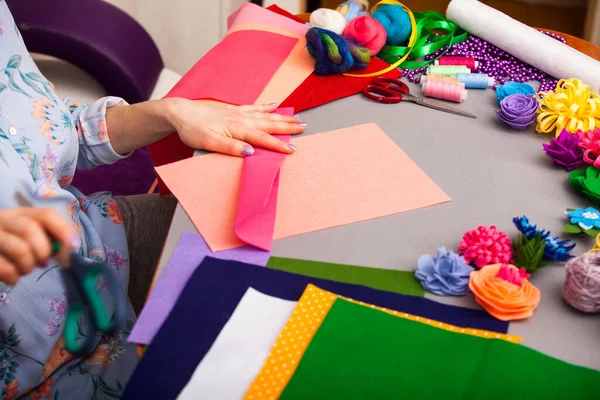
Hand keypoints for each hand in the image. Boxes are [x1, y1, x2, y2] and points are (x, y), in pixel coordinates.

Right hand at [0, 208, 78, 284]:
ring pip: (20, 250)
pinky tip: (13, 278)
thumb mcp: (29, 237)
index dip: (63, 229)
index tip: (74, 246)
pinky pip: (6, 268)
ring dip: (29, 266)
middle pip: (30, 229)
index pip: (46, 214)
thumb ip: (48, 239)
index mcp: (21, 213)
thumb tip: (69, 249)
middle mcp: (4, 220)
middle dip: (43, 251)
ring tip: (25, 269)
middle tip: (42, 262)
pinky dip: (15, 277)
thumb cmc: (11, 247)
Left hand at [167, 99, 306, 156]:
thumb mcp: (209, 142)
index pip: (262, 138)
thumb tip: (251, 152)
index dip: (278, 144)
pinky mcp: (233, 109)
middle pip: (269, 124)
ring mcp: (238, 112)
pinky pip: (254, 107)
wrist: (180, 112)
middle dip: (287, 127)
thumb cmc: (193, 130)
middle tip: (304, 128)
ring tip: (297, 118)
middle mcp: (241, 118)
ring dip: (281, 118)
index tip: (293, 149)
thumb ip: (231, 147)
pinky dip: (266, 107)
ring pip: (265, 115)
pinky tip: (274, 106)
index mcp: (237, 128)